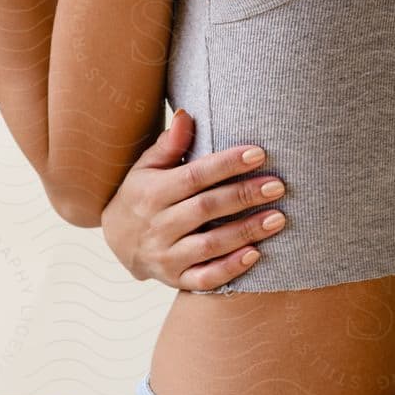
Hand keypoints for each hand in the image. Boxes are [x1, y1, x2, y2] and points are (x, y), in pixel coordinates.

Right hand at [102, 110, 286, 292]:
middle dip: (243, 196)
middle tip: (277, 185)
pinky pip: (204, 279)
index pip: (194, 176)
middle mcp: (158, 226)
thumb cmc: (141, 194)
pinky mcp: (175, 280)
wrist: (116, 242)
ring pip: (209, 245)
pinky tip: (255, 254)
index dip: (226, 164)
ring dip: (245, 231)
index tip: (258, 154)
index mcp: (152, 193)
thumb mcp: (146, 167)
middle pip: (206, 209)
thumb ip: (169, 144)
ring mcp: (166, 256)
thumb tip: (187, 115)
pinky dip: (230, 269)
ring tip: (278, 218)